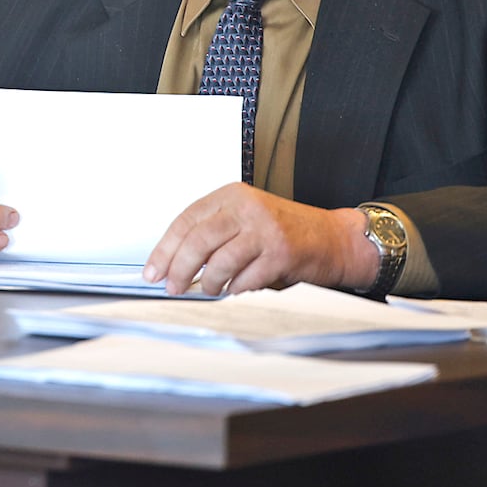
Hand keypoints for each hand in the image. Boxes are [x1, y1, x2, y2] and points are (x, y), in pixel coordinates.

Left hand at [143, 183, 376, 295]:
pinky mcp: (281, 252)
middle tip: (172, 287)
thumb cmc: (284, 233)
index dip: (165, 248)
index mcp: (230, 196)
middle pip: (198, 239)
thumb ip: (213, 234)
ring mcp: (265, 229)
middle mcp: (246, 207)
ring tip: (209, 290)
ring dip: (209, 283)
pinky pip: (246, 278)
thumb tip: (173, 264)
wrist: (333, 239)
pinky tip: (235, 290)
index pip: (186, 220)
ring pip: (219, 260)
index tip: (153, 271)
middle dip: (179, 268)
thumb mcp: (244, 220)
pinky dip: (235, 289)